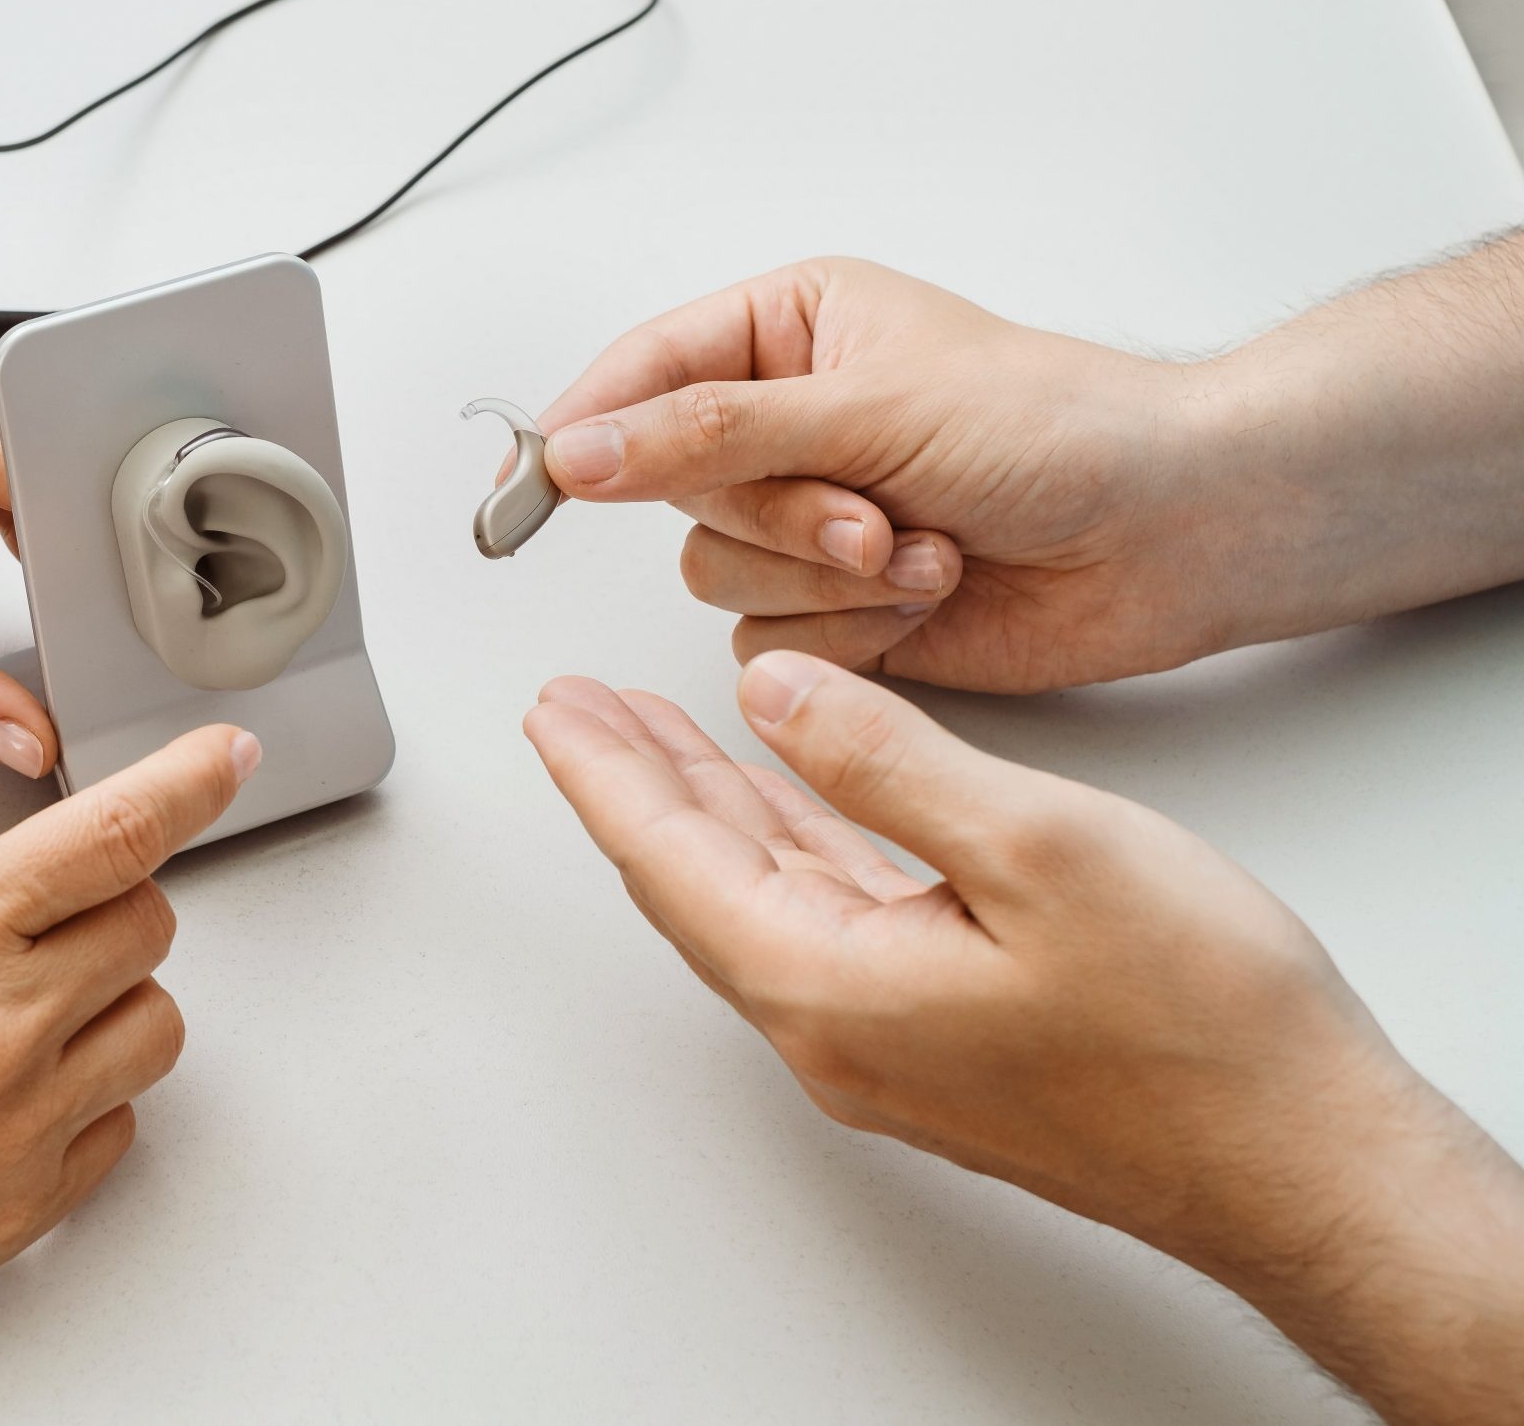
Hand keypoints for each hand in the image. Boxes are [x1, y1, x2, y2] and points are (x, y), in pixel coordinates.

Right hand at [0, 723, 257, 1424]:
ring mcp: (28, 1119)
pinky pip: (121, 1125)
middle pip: (149, 924)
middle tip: (34, 921)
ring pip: (155, 1026)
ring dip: (112, 1001)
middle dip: (110, 904)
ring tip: (19, 1013)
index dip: (191, 781)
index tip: (228, 757)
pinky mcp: (31, 1203)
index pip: (116, 833)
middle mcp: (5, 1022)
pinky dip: (87, 1097)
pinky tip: (6, 1092)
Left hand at [523, 657, 1523, 1423]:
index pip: (668, 859)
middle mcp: (835, 1028)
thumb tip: (779, 695)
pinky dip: (791, 842)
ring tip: (653, 732)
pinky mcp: (942, 1037)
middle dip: (633, 781)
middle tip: (576, 708)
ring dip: (707, 806)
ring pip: (759, 895)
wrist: (1306, 1163)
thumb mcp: (1039, 849)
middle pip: (694, 879)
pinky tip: (788, 798)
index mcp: (827, 986)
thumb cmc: (1200, 1035)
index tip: (552, 709)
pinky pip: (828, 916)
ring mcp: (887, 1040)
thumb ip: (888, 762)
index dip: (603, 771)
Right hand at [534, 257, 1236, 690]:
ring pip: (717, 575)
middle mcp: (786, 424)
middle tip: (864, 516)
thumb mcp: (867, 406)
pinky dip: (851, 634)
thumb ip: (706, 432)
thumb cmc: (1063, 428)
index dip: (584, 428)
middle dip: (777, 518)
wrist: (1176, 532)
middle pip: (673, 491)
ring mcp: (811, 520)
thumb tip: (579, 448)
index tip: (534, 481)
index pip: (640, 373)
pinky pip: (769, 642)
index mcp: (787, 329)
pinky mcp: (839, 610)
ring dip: (823, 579)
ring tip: (919, 550)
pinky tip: (930, 597)